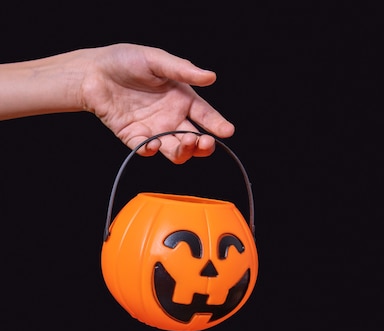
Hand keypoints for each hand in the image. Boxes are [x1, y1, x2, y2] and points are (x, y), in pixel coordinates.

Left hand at [81, 43, 234, 163]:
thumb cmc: (125, 60)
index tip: (227, 131)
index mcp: (182, 99)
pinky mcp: (134, 137)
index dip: (217, 124)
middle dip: (203, 145)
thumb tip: (210, 76)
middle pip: (194, 139)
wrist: (91, 71)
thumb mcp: (156, 60)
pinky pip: (146, 149)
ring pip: (175, 150)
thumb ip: (183, 70)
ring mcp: (154, 129)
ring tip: (185, 143)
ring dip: (183, 151)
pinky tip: (153, 143)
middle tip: (203, 142)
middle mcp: (171, 118)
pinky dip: (151, 150)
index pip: (206, 116)